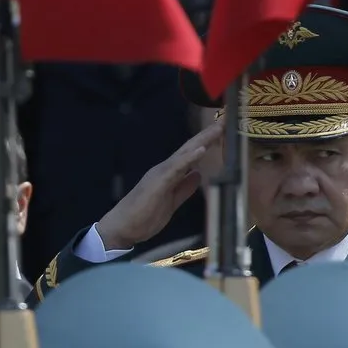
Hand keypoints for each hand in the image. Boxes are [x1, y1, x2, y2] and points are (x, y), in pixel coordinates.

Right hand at [96, 121, 223, 249]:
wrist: (123, 228)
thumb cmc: (145, 216)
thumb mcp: (172, 201)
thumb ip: (185, 188)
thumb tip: (197, 174)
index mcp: (170, 173)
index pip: (192, 154)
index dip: (207, 141)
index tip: (223, 130)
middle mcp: (166, 168)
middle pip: (191, 147)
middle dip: (208, 134)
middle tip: (225, 119)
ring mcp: (162, 173)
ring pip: (185, 152)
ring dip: (202, 140)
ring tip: (217, 128)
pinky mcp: (158, 182)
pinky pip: (176, 167)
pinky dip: (189, 157)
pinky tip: (201, 150)